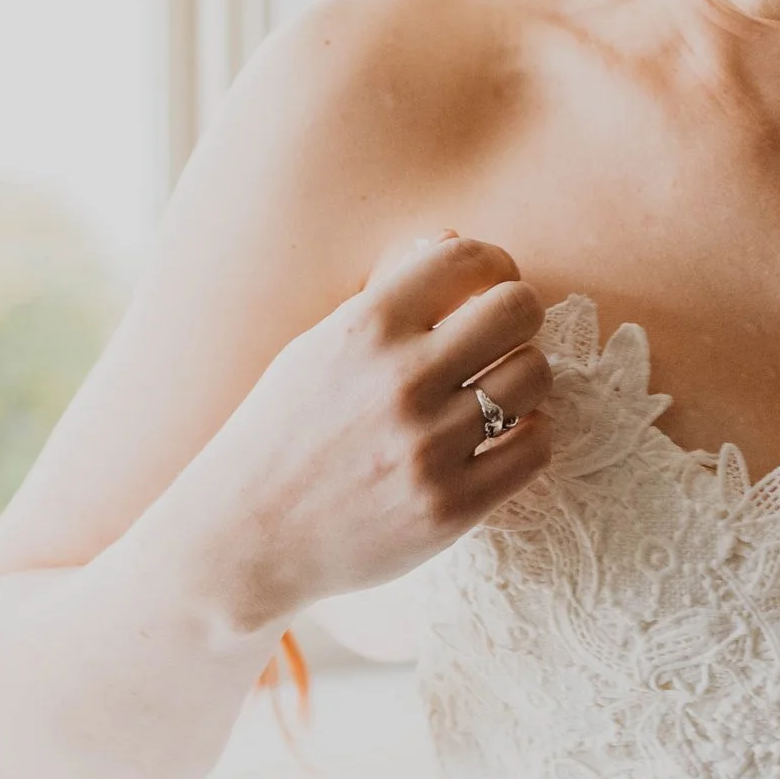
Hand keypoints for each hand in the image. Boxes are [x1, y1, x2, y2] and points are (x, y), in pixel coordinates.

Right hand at [199, 233, 554, 628]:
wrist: (244, 537)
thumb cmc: (283, 434)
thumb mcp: (318, 347)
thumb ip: (387, 297)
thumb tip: (458, 241)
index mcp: (363, 327)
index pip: (467, 257)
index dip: (492, 265)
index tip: (488, 286)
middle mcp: (399, 380)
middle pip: (517, 309)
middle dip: (520, 316)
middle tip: (505, 338)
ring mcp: (426, 446)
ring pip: (534, 376)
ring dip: (526, 377)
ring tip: (500, 390)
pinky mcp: (450, 506)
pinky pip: (535, 447)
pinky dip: (531, 434)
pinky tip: (505, 435)